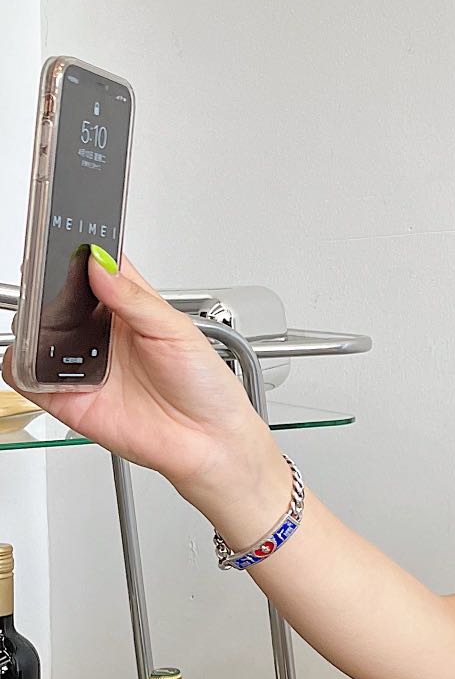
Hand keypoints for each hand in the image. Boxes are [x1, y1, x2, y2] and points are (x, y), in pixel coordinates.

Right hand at [3, 254, 277, 506]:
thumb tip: (99, 263)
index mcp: (130, 307)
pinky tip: (37, 361)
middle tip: (48, 280)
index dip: (77, 251)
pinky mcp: (70, 398)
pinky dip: (21, 367)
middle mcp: (103, 333)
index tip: (64, 236)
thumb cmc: (205, 386)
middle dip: (45, 285)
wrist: (209, 442)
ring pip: (36, 334)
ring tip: (44, 320)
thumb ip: (134, 297)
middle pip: (57, 296)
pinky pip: (29, 379)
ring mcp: (84, 364)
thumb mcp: (177, 330)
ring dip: (31, 324)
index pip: (93, 267)